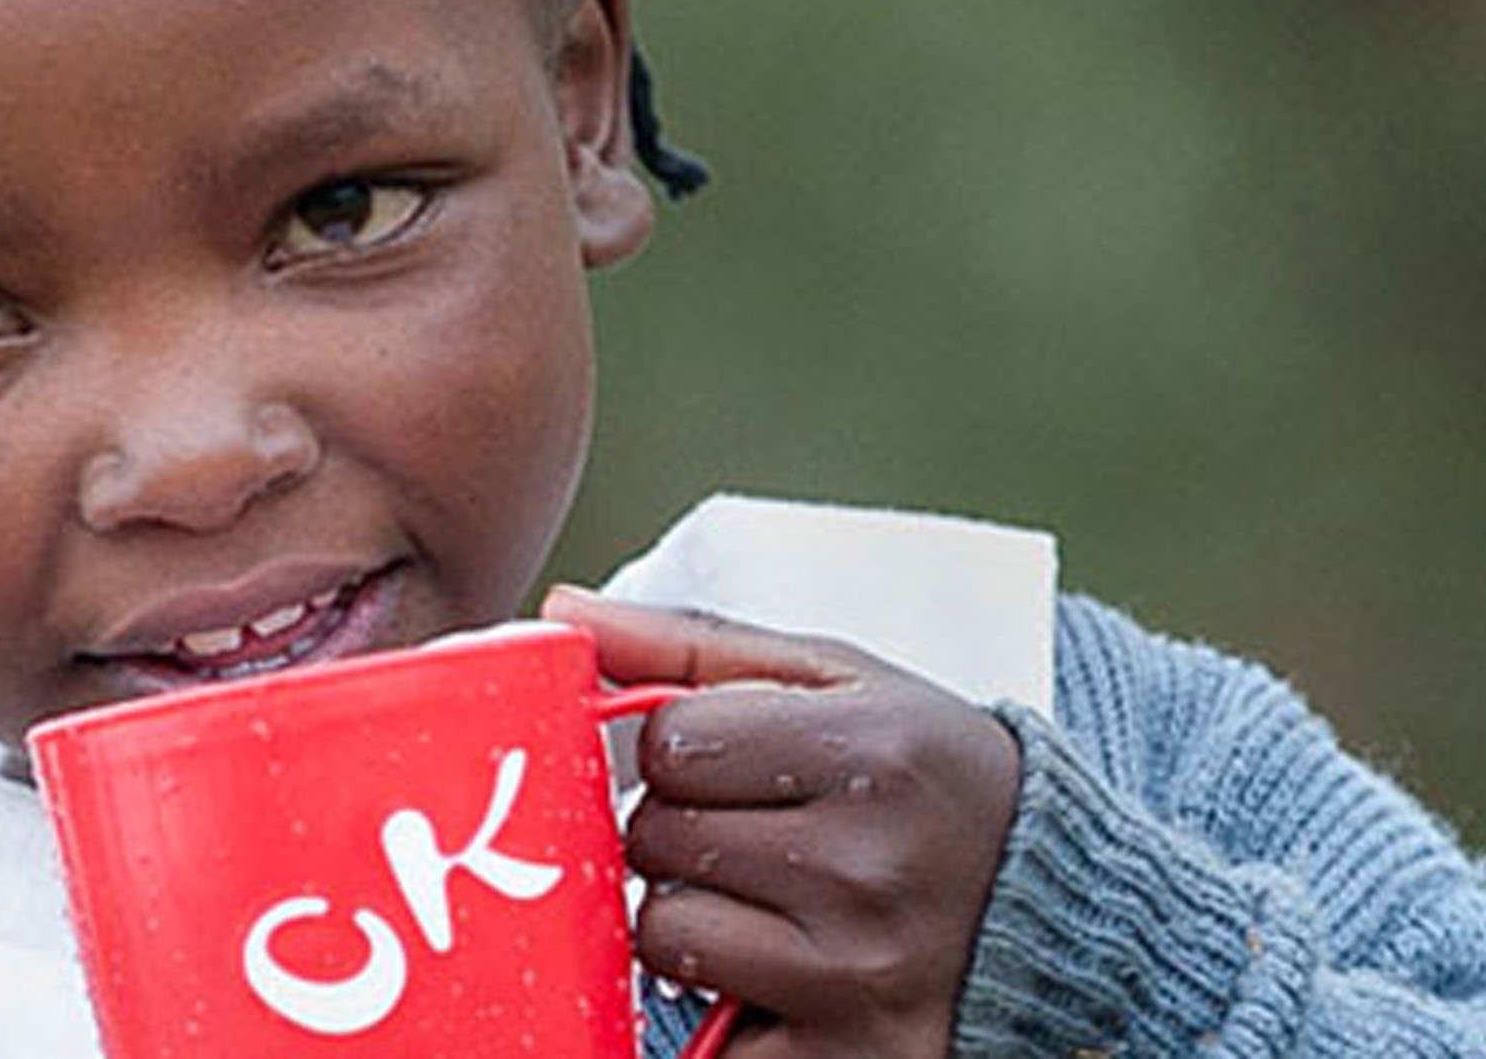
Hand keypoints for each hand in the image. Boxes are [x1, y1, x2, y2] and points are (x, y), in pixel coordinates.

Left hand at [541, 587, 1021, 1058]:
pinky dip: (720, 1010)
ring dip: (691, 919)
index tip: (730, 762)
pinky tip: (779, 976)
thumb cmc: (928, 776)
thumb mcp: (840, 683)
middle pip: (657, 839)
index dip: (679, 751)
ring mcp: (858, 977)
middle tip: (755, 834)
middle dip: (681, 832)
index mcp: (873, 753)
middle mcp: (867, 868)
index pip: (670, 743)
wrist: (1068, 913)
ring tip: (768, 903)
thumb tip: (561, 612)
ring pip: (665, 937)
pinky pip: (703, 1040)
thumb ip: (692, 647)